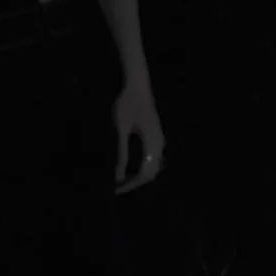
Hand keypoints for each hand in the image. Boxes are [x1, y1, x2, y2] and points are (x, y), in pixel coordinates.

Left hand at [113, 77, 165, 194]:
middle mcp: (160, 144)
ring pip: (153, 167)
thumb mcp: (120, 130)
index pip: (144, 174)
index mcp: (152, 144)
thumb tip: (117, 176)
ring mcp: (160, 140)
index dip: (130, 185)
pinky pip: (153, 159)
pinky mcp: (156, 136)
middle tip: (116, 188)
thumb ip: (120, 153)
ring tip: (121, 180)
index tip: (115, 190)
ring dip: (139, 176)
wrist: (137, 85)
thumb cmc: (126, 104)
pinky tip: (130, 168)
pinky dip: (143, 167)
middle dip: (135, 183)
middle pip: (151, 173)